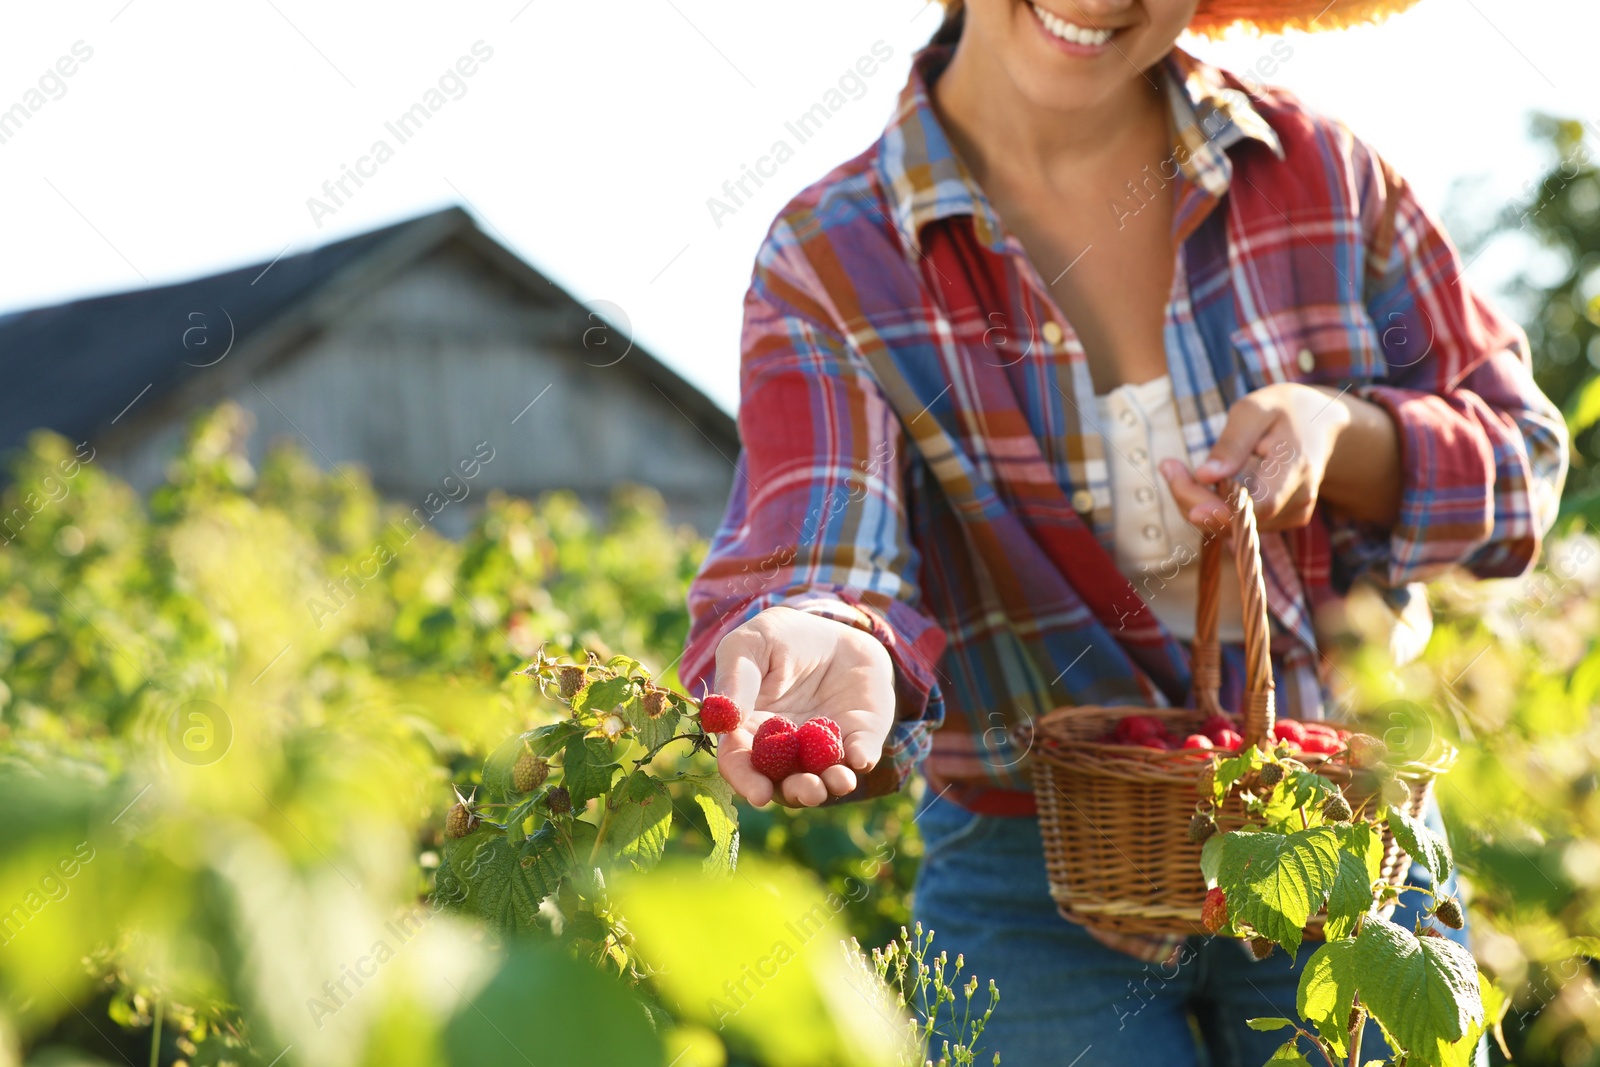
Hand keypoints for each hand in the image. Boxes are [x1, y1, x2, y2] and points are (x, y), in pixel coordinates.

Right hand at [712, 606, 895, 807]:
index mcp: (748, 732)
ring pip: (824, 778)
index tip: (759, 794)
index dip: (747, 781)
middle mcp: (785, 752)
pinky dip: (861, 759)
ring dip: (831, 785)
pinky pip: (860, 754)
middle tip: (810, 790)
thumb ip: (734, 679)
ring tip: (839, 780)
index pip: (741, 765)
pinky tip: (860, 757)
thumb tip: (724, 719)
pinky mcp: (858, 737)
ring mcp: (822, 749)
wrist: (832, 629)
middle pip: (786, 782)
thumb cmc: (779, 639)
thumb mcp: (749, 644)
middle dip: (798, 792)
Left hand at [1159, 382, 1358, 531]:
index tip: (1191, 508)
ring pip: (1230, 527)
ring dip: (1197, 503)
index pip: (1261, 506)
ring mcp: (1292, 514)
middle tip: (1168, 467)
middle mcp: (1298, 499)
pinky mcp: (1281, 521)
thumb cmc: (1283, 410)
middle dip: (1193, 500)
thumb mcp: (1254, 411)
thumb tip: (1205, 475)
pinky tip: (1203, 482)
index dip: (1223, 513)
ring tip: (1179, 469)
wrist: (1319, 422)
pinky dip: (1209, 507)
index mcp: (1295, 467)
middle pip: (1237, 521)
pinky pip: (1235, 524)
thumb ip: (1231, 443)